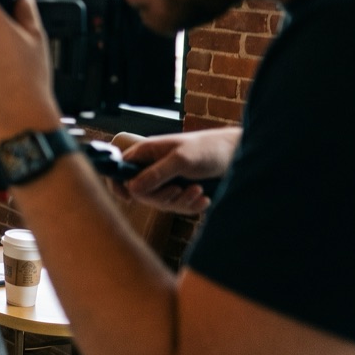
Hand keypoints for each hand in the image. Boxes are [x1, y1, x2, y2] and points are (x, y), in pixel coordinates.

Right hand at [107, 127, 237, 213]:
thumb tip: (132, 188)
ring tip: (198, 191)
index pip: (119, 168)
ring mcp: (166, 179)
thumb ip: (156, 174)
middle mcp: (153, 166)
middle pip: (140, 192)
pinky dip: (190, 205)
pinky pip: (177, 206)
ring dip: (180, 201)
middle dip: (162, 197)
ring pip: (160, 201)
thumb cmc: (208, 148)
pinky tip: (204, 199)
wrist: (236, 154)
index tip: (127, 199)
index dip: (118, 184)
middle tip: (178, 190)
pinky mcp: (180, 189)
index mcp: (146, 152)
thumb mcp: (181, 160)